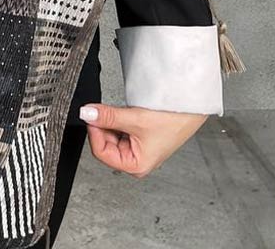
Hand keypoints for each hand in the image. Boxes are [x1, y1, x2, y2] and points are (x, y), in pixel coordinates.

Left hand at [79, 102, 206, 177]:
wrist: (188, 108)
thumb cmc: (172, 121)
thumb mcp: (135, 119)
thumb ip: (108, 117)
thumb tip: (87, 113)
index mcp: (135, 166)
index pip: (101, 152)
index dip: (94, 132)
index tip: (91, 115)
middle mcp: (134, 161)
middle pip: (104, 143)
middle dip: (103, 126)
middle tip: (105, 110)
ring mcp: (135, 149)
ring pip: (110, 135)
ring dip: (111, 122)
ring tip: (124, 113)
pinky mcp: (137, 138)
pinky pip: (118, 129)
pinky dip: (117, 120)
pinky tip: (126, 113)